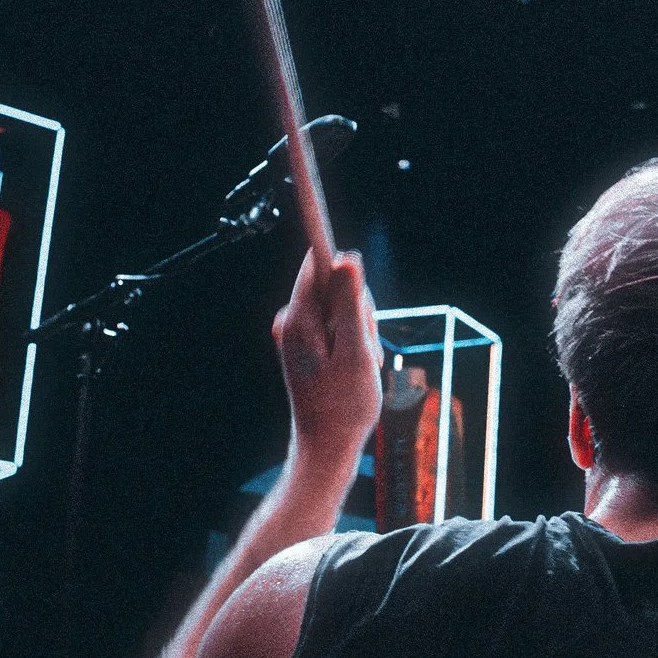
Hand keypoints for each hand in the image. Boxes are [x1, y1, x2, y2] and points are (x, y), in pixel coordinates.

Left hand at [274, 247, 384, 473]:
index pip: (316, 264)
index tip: (321, 209)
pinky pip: (337, 324)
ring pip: (341, 306)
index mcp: (300, 320)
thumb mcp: (356, 352)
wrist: (326, 447)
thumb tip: (345, 258)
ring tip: (360, 365)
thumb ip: (351, 303)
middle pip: (336, 285)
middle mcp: (292, 321)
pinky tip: (354, 368)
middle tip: (364, 350)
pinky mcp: (306, 344)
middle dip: (359, 310)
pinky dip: (353, 341)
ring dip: (359, 330)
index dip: (334, 249)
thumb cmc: (344, 406)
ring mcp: (298, 333)